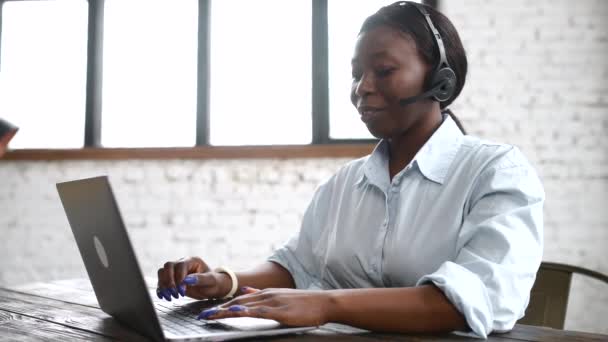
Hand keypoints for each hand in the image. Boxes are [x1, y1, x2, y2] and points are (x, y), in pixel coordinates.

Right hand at [156, 256, 231, 300]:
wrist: (212, 287)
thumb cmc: (213, 282)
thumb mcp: (210, 281)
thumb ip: (200, 279)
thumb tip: (187, 280)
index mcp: (192, 261)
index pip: (180, 265)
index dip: (179, 278)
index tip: (182, 291)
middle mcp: (182, 263)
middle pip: (168, 266)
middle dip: (169, 281)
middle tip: (175, 294)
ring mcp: (175, 271)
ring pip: (162, 272)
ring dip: (163, 285)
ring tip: (170, 297)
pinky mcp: (172, 279)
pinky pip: (161, 281)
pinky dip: (160, 289)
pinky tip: (163, 296)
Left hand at [197, 288, 331, 326]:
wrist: (324, 302)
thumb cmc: (304, 303)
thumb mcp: (280, 297)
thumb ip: (260, 294)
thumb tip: (245, 290)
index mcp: (265, 293)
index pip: (238, 299)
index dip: (221, 305)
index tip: (207, 311)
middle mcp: (265, 295)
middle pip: (236, 302)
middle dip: (217, 309)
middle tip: (201, 316)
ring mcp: (272, 302)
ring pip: (243, 306)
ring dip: (224, 310)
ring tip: (209, 316)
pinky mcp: (279, 311)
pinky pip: (258, 311)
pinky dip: (244, 311)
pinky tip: (234, 312)